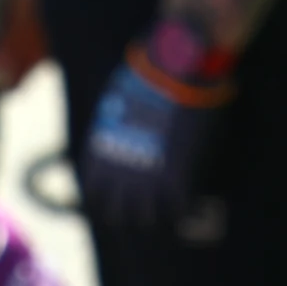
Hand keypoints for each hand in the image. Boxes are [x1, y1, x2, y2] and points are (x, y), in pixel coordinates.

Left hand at [80, 27, 231, 228]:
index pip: (91, 196)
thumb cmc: (145, 74)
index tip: (117, 203)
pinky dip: (187, 213)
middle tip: (148, 213)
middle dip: (131, 216)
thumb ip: (110, 132)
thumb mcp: (112, 103)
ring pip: (149, 218)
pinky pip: (179, 210)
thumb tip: (114, 140)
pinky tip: (194, 208)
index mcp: (98, 154)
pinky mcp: (176, 177)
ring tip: (173, 213)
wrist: (173, 67)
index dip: (103, 203)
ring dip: (160, 217)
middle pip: (118, 215)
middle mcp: (117, 173)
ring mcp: (147, 179)